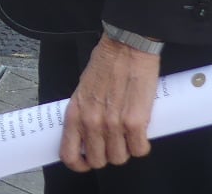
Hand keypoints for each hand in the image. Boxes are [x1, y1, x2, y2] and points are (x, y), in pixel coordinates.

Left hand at [59, 34, 160, 171]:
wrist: (126, 47)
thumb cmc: (106, 63)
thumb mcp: (83, 88)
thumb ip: (85, 111)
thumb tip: (88, 131)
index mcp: (75, 112)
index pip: (69, 154)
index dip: (79, 164)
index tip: (87, 161)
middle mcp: (91, 121)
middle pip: (99, 160)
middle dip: (107, 155)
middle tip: (114, 142)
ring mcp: (113, 124)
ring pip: (120, 158)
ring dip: (126, 150)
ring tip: (129, 135)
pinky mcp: (135, 122)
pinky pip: (139, 149)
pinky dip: (142, 145)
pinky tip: (141, 133)